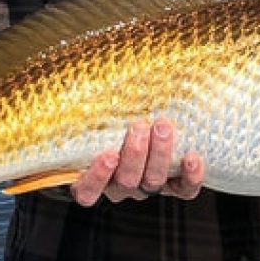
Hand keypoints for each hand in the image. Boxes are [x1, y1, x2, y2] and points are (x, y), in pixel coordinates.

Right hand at [70, 118, 205, 205]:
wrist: (128, 132)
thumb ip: (78, 108)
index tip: (107, 154)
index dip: (98, 177)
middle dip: (134, 154)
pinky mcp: (173, 186)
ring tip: (163, 126)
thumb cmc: (101, 122)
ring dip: (160, 155)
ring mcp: (146, 187)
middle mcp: (118, 188)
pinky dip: (191, 177)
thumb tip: (65, 69)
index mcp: (91, 181)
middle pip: (126, 182)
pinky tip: (194, 157)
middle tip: (140, 125)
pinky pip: (183, 190)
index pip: (88, 191)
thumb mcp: (85, 120)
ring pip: (153, 182)